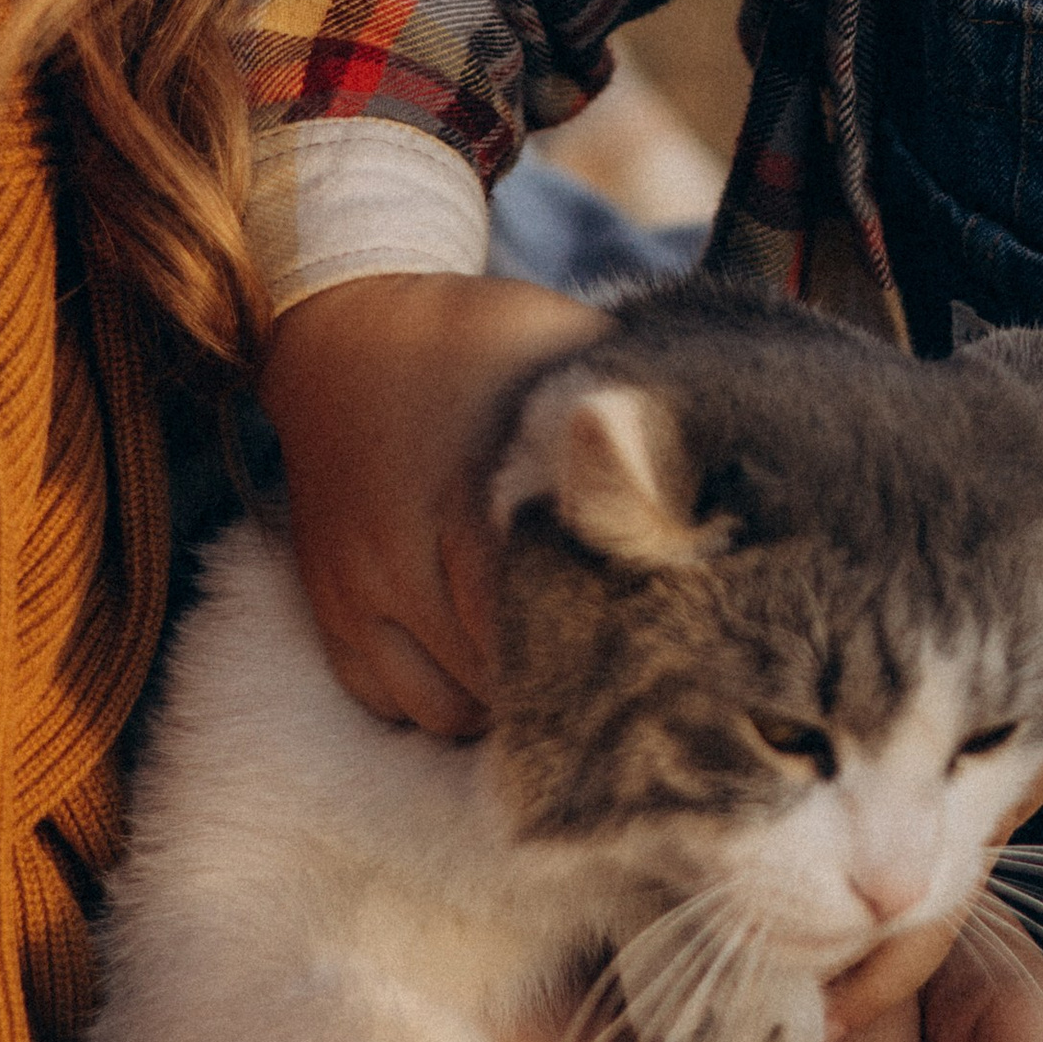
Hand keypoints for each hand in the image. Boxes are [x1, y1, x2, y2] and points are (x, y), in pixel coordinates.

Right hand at [261, 271, 607, 732]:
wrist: (340, 334)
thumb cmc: (470, 342)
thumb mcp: (555, 345)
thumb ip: (629, 404)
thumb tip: (715, 454)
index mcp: (468, 494)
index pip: (533, 618)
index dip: (594, 647)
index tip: (644, 643)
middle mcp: (402, 553)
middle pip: (491, 677)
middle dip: (555, 681)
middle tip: (609, 665)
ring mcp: (357, 587)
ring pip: (437, 708)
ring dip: (494, 701)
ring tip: (541, 665)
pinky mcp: (327, 604)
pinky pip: (380, 697)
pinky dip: (429, 698)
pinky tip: (473, 662)